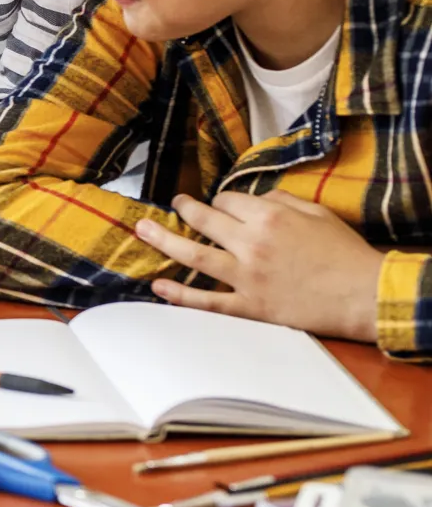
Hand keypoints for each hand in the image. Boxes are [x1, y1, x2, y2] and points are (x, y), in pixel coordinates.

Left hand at [135, 191, 381, 341]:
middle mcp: (251, 243)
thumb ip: (282, 201)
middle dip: (183, 210)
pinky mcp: (250, 307)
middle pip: (203, 221)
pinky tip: (158, 286)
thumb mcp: (318, 213)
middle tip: (171, 205)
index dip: (220, 201)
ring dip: (164, 241)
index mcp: (269, 217)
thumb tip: (255, 199)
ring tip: (142, 230)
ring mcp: (246, 277)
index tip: (219, 206)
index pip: (227, 201)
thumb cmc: (345, 253)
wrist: (365, 295)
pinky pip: (207, 301)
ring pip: (194, 256)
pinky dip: (180, 294)